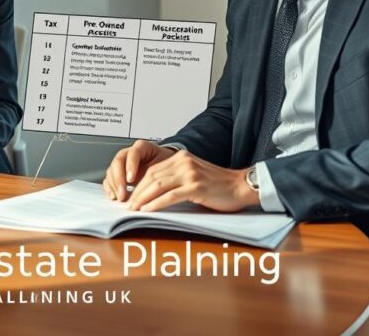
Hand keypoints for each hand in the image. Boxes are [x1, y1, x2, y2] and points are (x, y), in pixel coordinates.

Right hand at [103, 139, 177, 201]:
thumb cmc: (167, 162)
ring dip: (114, 185)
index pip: (132, 153)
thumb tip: (155, 184)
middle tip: (123, 192)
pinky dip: (109, 187)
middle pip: (118, 161)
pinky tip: (113, 196)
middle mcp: (129, 153)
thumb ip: (160, 170)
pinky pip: (109, 178)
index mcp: (142, 147)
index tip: (131, 179)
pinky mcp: (119, 173)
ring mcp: (123, 163)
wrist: (167, 164)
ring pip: (111, 170)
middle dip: (119, 179)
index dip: (130, 166)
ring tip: (120, 197)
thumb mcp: (167, 163)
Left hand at [126, 150, 259, 211]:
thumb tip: (154, 192)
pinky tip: (148, 210)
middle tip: (128, 205)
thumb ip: (176, 179)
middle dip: (137, 192)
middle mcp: (183, 163)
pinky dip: (156, 204)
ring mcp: (190, 174)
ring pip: (157, 185)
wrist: (241, 187)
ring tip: (134, 209)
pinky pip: (170, 196)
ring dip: (142, 198)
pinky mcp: (196, 187)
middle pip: (151, 177)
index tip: (130, 196)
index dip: (138, 184)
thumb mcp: (194, 176)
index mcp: (181, 158)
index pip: (152, 170)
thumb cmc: (219, 186)